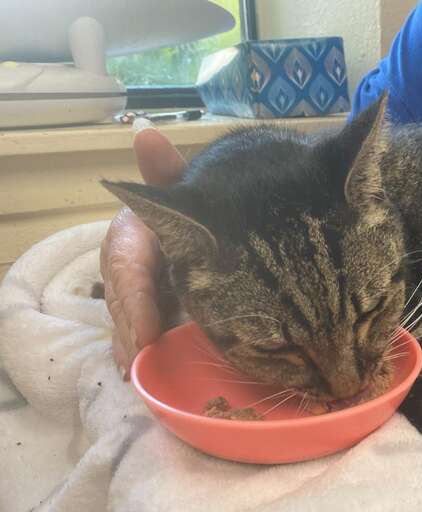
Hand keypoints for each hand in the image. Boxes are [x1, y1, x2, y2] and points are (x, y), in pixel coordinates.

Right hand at [100, 122, 186, 375]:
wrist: (205, 224)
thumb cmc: (193, 210)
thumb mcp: (183, 191)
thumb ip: (167, 173)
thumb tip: (146, 133)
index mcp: (132, 232)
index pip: (127, 266)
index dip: (136, 300)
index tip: (147, 333)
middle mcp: (126, 262)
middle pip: (123, 299)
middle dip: (132, 330)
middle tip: (144, 362)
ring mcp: (134, 288)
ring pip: (126, 318)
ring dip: (130, 347)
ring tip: (140, 376)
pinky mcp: (146, 307)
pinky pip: (137, 330)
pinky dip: (138, 352)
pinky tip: (143, 376)